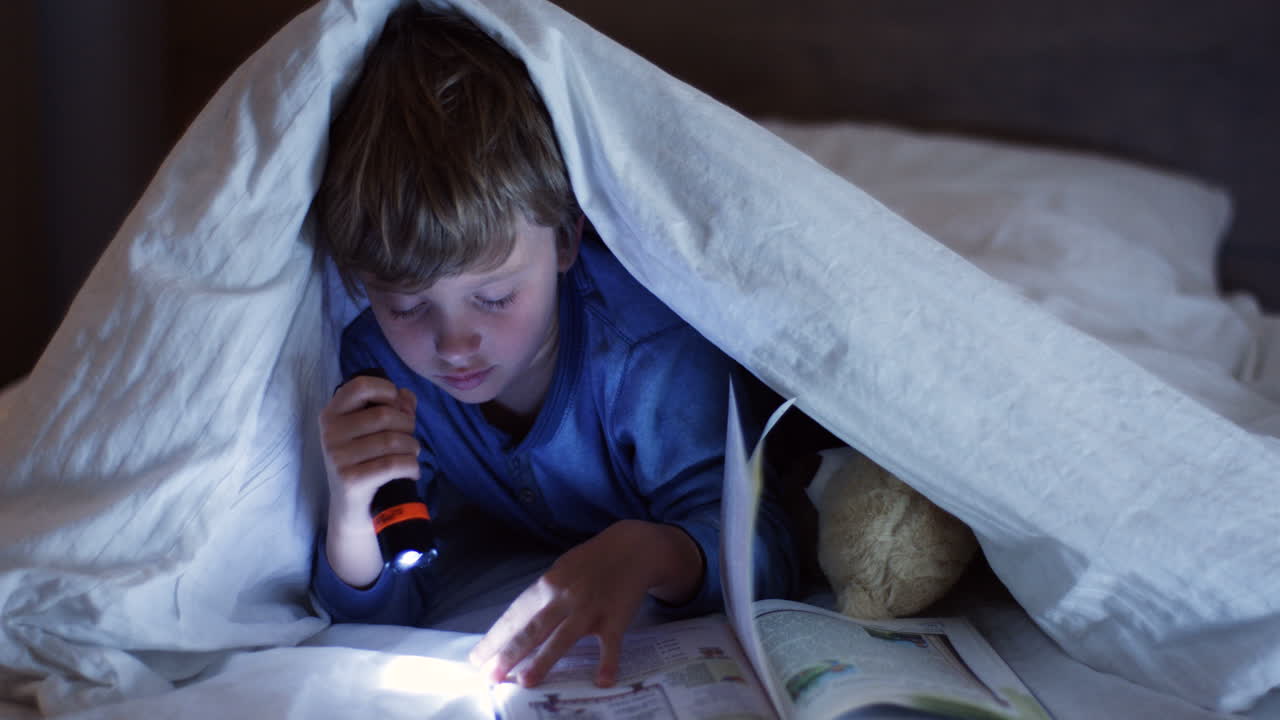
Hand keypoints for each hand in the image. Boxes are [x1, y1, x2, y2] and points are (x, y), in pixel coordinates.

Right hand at [320, 375, 419, 517]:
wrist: (352, 511)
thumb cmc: (365, 464)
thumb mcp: (372, 433)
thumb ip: (393, 408)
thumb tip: (407, 395)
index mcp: (332, 415)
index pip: (360, 386)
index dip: (387, 391)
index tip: (397, 406)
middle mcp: (330, 433)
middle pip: (385, 415)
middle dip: (408, 426)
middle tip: (409, 441)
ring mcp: (337, 457)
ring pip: (392, 440)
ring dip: (412, 448)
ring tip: (411, 456)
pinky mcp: (350, 480)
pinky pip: (394, 464)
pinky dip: (411, 467)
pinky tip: (411, 472)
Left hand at [469, 519, 703, 687]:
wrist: (631, 548)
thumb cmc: (590, 563)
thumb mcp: (559, 571)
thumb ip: (541, 598)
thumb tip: (517, 627)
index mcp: (547, 584)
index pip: (515, 616)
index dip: (495, 639)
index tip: (477, 659)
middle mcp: (564, 597)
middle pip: (532, 630)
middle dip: (509, 654)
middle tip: (491, 676)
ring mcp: (590, 609)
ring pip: (563, 639)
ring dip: (543, 661)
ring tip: (525, 682)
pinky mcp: (615, 619)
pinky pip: (610, 645)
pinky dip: (607, 662)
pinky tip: (601, 681)